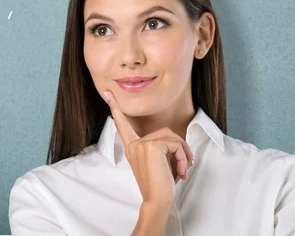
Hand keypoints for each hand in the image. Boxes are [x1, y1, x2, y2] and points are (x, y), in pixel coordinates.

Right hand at [101, 89, 194, 208]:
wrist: (157, 201)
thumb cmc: (160, 185)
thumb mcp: (158, 162)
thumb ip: (160, 147)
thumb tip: (177, 142)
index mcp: (132, 147)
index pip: (122, 124)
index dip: (115, 107)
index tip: (107, 92)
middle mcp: (134, 144)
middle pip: (164, 132)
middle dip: (180, 146)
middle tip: (186, 163)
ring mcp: (141, 144)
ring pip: (171, 137)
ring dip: (183, 153)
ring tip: (183, 169)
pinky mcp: (151, 146)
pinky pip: (175, 144)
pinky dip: (183, 157)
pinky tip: (180, 171)